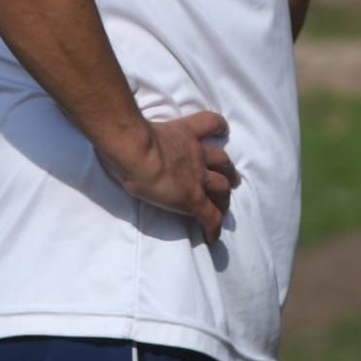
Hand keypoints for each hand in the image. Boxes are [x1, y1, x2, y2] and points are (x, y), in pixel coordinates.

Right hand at [98, 111, 239, 242]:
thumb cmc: (129, 137)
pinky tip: (212, 237)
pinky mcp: (194, 199)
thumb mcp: (143, 128)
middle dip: (228, 171)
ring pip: (222, 187)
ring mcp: (198, 176)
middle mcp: (197, 153)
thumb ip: (146, 133)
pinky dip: (214, 227)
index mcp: (185, 132)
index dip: (219, 128)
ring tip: (223, 208)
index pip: (210, 123)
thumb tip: (130, 137)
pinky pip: (210, 216)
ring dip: (224, 198)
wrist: (136, 151)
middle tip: (231, 180)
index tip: (223, 131)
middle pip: (223, 161)